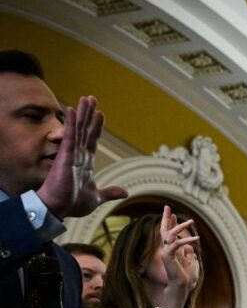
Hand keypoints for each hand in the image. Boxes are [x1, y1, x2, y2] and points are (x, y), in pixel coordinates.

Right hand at [36, 96, 126, 218]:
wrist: (60, 208)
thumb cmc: (73, 203)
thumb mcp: (97, 196)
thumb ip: (110, 192)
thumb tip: (125, 192)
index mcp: (85, 162)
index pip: (92, 139)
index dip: (97, 126)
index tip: (101, 114)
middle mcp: (78, 154)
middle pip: (85, 129)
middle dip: (89, 114)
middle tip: (92, 99)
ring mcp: (71, 153)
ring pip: (78, 129)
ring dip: (82, 113)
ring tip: (86, 98)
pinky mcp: (64, 154)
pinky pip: (69, 135)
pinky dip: (71, 123)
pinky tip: (71, 110)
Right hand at [157, 205, 199, 300]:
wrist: (181, 288)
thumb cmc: (186, 278)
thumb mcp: (191, 262)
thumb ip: (189, 254)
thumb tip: (191, 247)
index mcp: (172, 250)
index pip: (170, 234)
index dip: (171, 223)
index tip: (173, 214)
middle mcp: (166, 249)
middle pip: (165, 230)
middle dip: (166, 218)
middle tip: (167, 207)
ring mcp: (165, 252)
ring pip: (170, 234)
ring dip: (180, 226)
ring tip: (191, 220)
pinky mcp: (167, 256)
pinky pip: (177, 244)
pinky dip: (187, 240)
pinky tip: (196, 238)